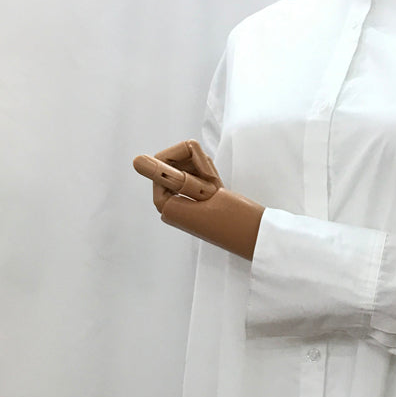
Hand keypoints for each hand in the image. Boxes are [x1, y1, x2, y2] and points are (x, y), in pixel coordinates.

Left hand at [132, 139, 264, 259]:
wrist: (259, 237)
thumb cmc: (233, 220)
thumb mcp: (202, 193)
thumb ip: (170, 175)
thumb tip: (136, 160)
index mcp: (165, 204)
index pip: (163, 162)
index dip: (187, 160)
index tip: (209, 175)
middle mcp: (171, 202)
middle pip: (174, 161)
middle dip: (197, 164)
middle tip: (215, 184)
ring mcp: (185, 200)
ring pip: (189, 165)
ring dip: (206, 171)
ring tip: (219, 190)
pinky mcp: (199, 199)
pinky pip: (199, 174)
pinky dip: (212, 176)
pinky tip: (220, 190)